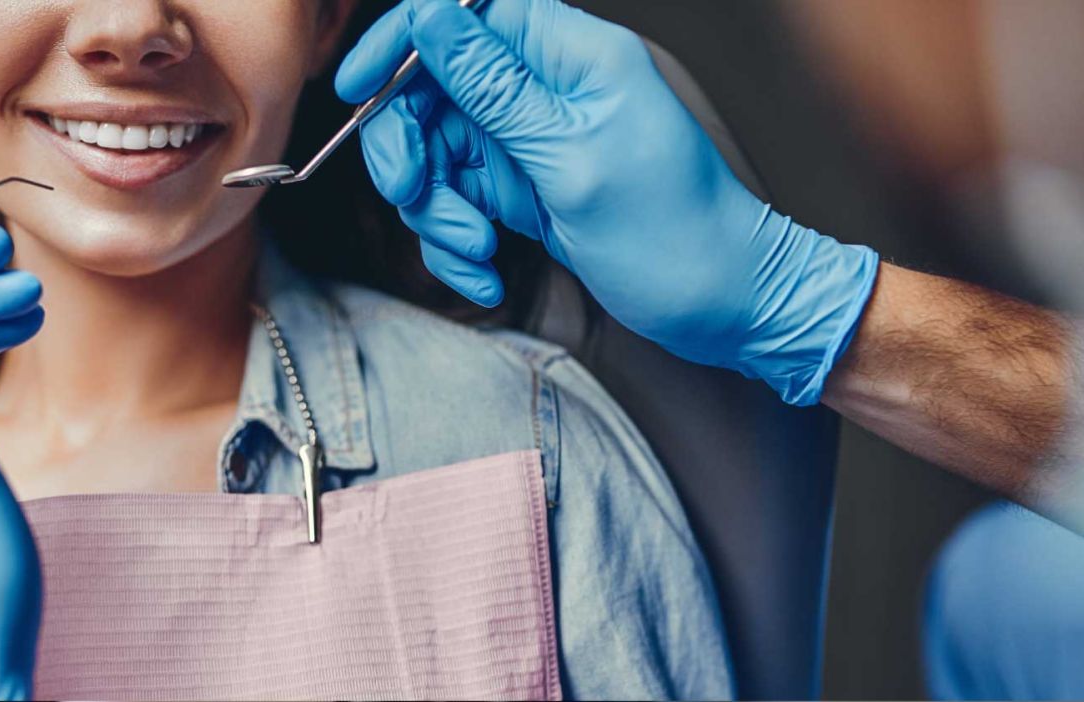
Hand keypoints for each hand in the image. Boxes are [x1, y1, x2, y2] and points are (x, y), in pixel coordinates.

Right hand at [337, 0, 879, 404]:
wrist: (724, 308)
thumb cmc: (674, 233)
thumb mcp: (573, 158)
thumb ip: (494, 88)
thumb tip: (428, 17)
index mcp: (571, 56)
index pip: (464, 14)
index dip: (402, 42)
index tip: (358, 89)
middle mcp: (545, 91)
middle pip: (433, 92)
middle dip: (411, 151)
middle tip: (416, 198)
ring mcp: (531, 142)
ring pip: (437, 155)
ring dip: (438, 212)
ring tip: (477, 252)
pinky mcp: (525, 191)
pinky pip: (459, 202)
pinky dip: (459, 243)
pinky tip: (488, 274)